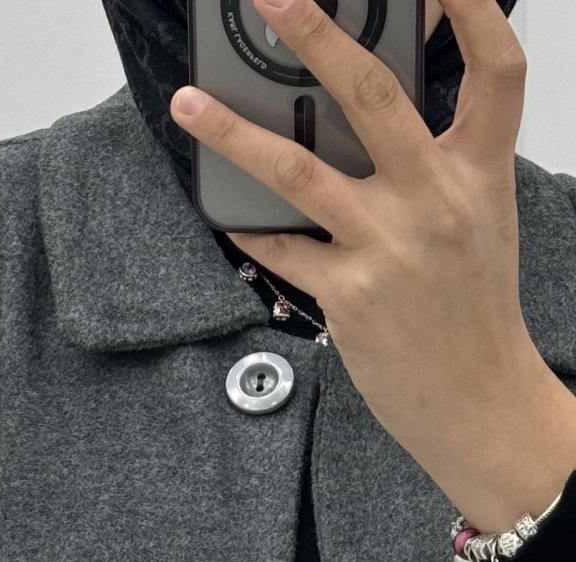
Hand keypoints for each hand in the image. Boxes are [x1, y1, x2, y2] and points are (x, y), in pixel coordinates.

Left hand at [168, 0, 542, 480]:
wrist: (477, 398)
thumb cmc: (473, 310)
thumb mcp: (478, 221)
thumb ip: (438, 166)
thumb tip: (374, 121)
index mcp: (480, 172)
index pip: (496, 69)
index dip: (473, 7)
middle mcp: (436, 198)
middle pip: (372, 96)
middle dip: (316, 36)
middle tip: (270, 0)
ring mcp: (389, 246)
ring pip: (298, 170)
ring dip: (234, 134)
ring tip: (188, 105)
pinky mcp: (349, 295)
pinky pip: (282, 248)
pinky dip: (250, 229)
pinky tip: (227, 216)